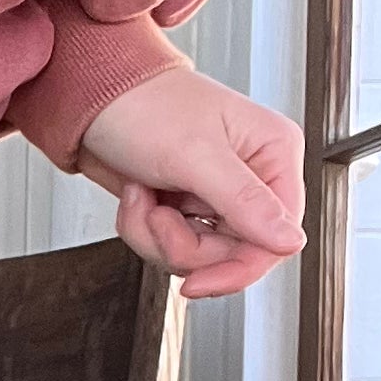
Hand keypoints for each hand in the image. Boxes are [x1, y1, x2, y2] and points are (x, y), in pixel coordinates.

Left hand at [79, 68, 304, 302]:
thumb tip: (291, 241)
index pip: (278, 238)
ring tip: (141, 196)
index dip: (238, 268)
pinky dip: (142, 229)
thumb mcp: (196, 155)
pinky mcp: (184, 206)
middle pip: (233, 253)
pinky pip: (170, 245)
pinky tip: (135, 197)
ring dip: (155, 235)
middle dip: (182, 244)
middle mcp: (251, 177)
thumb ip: (245, 201)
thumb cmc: (144, 104)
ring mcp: (216, 195)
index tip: (198, 283)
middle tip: (157, 215)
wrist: (90, 98)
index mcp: (273, 155)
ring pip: (197, 255)